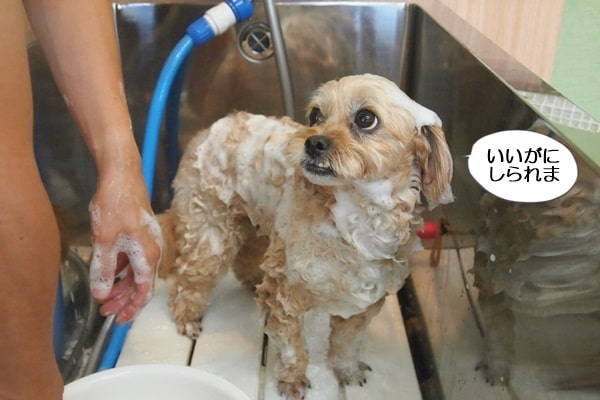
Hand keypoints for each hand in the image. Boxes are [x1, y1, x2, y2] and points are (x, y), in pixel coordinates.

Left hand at [88, 171, 161, 323]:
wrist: (122, 175)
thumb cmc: (116, 205)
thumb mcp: (105, 240)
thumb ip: (104, 269)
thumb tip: (102, 294)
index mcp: (148, 255)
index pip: (144, 292)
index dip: (131, 309)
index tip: (118, 321)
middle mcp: (152, 251)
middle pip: (140, 284)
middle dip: (123, 300)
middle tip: (105, 312)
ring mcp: (146, 242)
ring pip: (136, 273)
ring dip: (121, 286)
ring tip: (103, 295)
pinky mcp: (139, 234)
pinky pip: (132, 260)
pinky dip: (121, 270)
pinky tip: (107, 272)